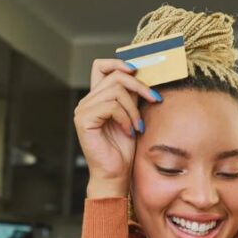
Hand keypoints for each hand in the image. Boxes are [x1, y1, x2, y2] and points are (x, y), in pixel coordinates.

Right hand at [73, 58, 161, 196]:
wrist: (115, 175)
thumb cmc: (124, 149)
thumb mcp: (132, 115)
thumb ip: (132, 95)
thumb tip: (143, 75)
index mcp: (96, 98)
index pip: (101, 66)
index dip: (119, 63)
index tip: (138, 71)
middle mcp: (86, 101)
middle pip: (115, 76)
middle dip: (139, 86)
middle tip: (154, 99)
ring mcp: (83, 110)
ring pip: (115, 91)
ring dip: (133, 109)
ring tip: (137, 126)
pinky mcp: (83, 120)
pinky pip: (111, 106)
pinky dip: (126, 118)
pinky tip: (128, 132)